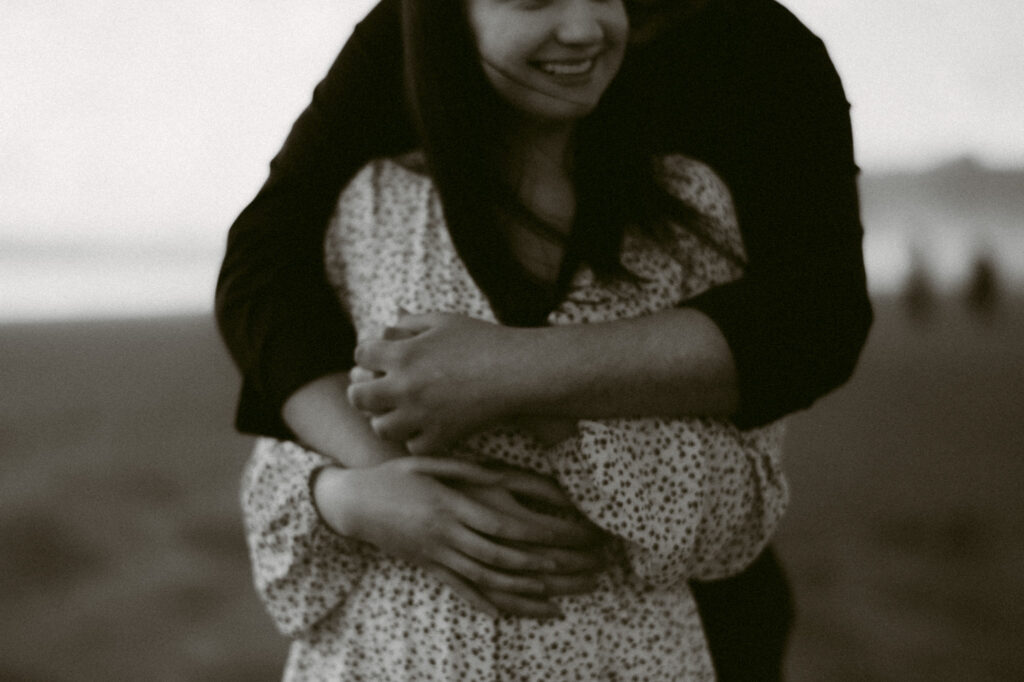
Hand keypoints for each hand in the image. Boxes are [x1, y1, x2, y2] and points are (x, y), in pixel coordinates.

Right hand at [314, 457, 605, 617]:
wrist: (354, 503)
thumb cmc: (398, 476)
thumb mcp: (432, 462)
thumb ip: (471, 470)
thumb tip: (505, 474)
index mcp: (453, 504)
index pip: (508, 523)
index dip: (546, 532)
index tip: (580, 535)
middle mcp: (449, 534)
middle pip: (508, 555)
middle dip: (553, 564)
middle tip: (591, 566)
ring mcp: (440, 556)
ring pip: (493, 580)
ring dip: (534, 590)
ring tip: (571, 595)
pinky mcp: (433, 570)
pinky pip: (467, 593)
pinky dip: (495, 605)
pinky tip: (522, 613)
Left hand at [348, 313, 528, 453]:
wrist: (516, 371)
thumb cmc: (482, 340)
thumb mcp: (443, 321)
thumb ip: (410, 323)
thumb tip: (387, 330)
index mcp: (402, 354)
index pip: (361, 355)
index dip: (368, 354)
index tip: (378, 358)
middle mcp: (404, 387)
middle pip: (359, 397)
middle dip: (364, 391)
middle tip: (377, 390)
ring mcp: (420, 416)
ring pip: (381, 428)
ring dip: (387, 419)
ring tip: (400, 412)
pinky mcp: (441, 437)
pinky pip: (413, 447)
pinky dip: (416, 439)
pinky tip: (425, 426)